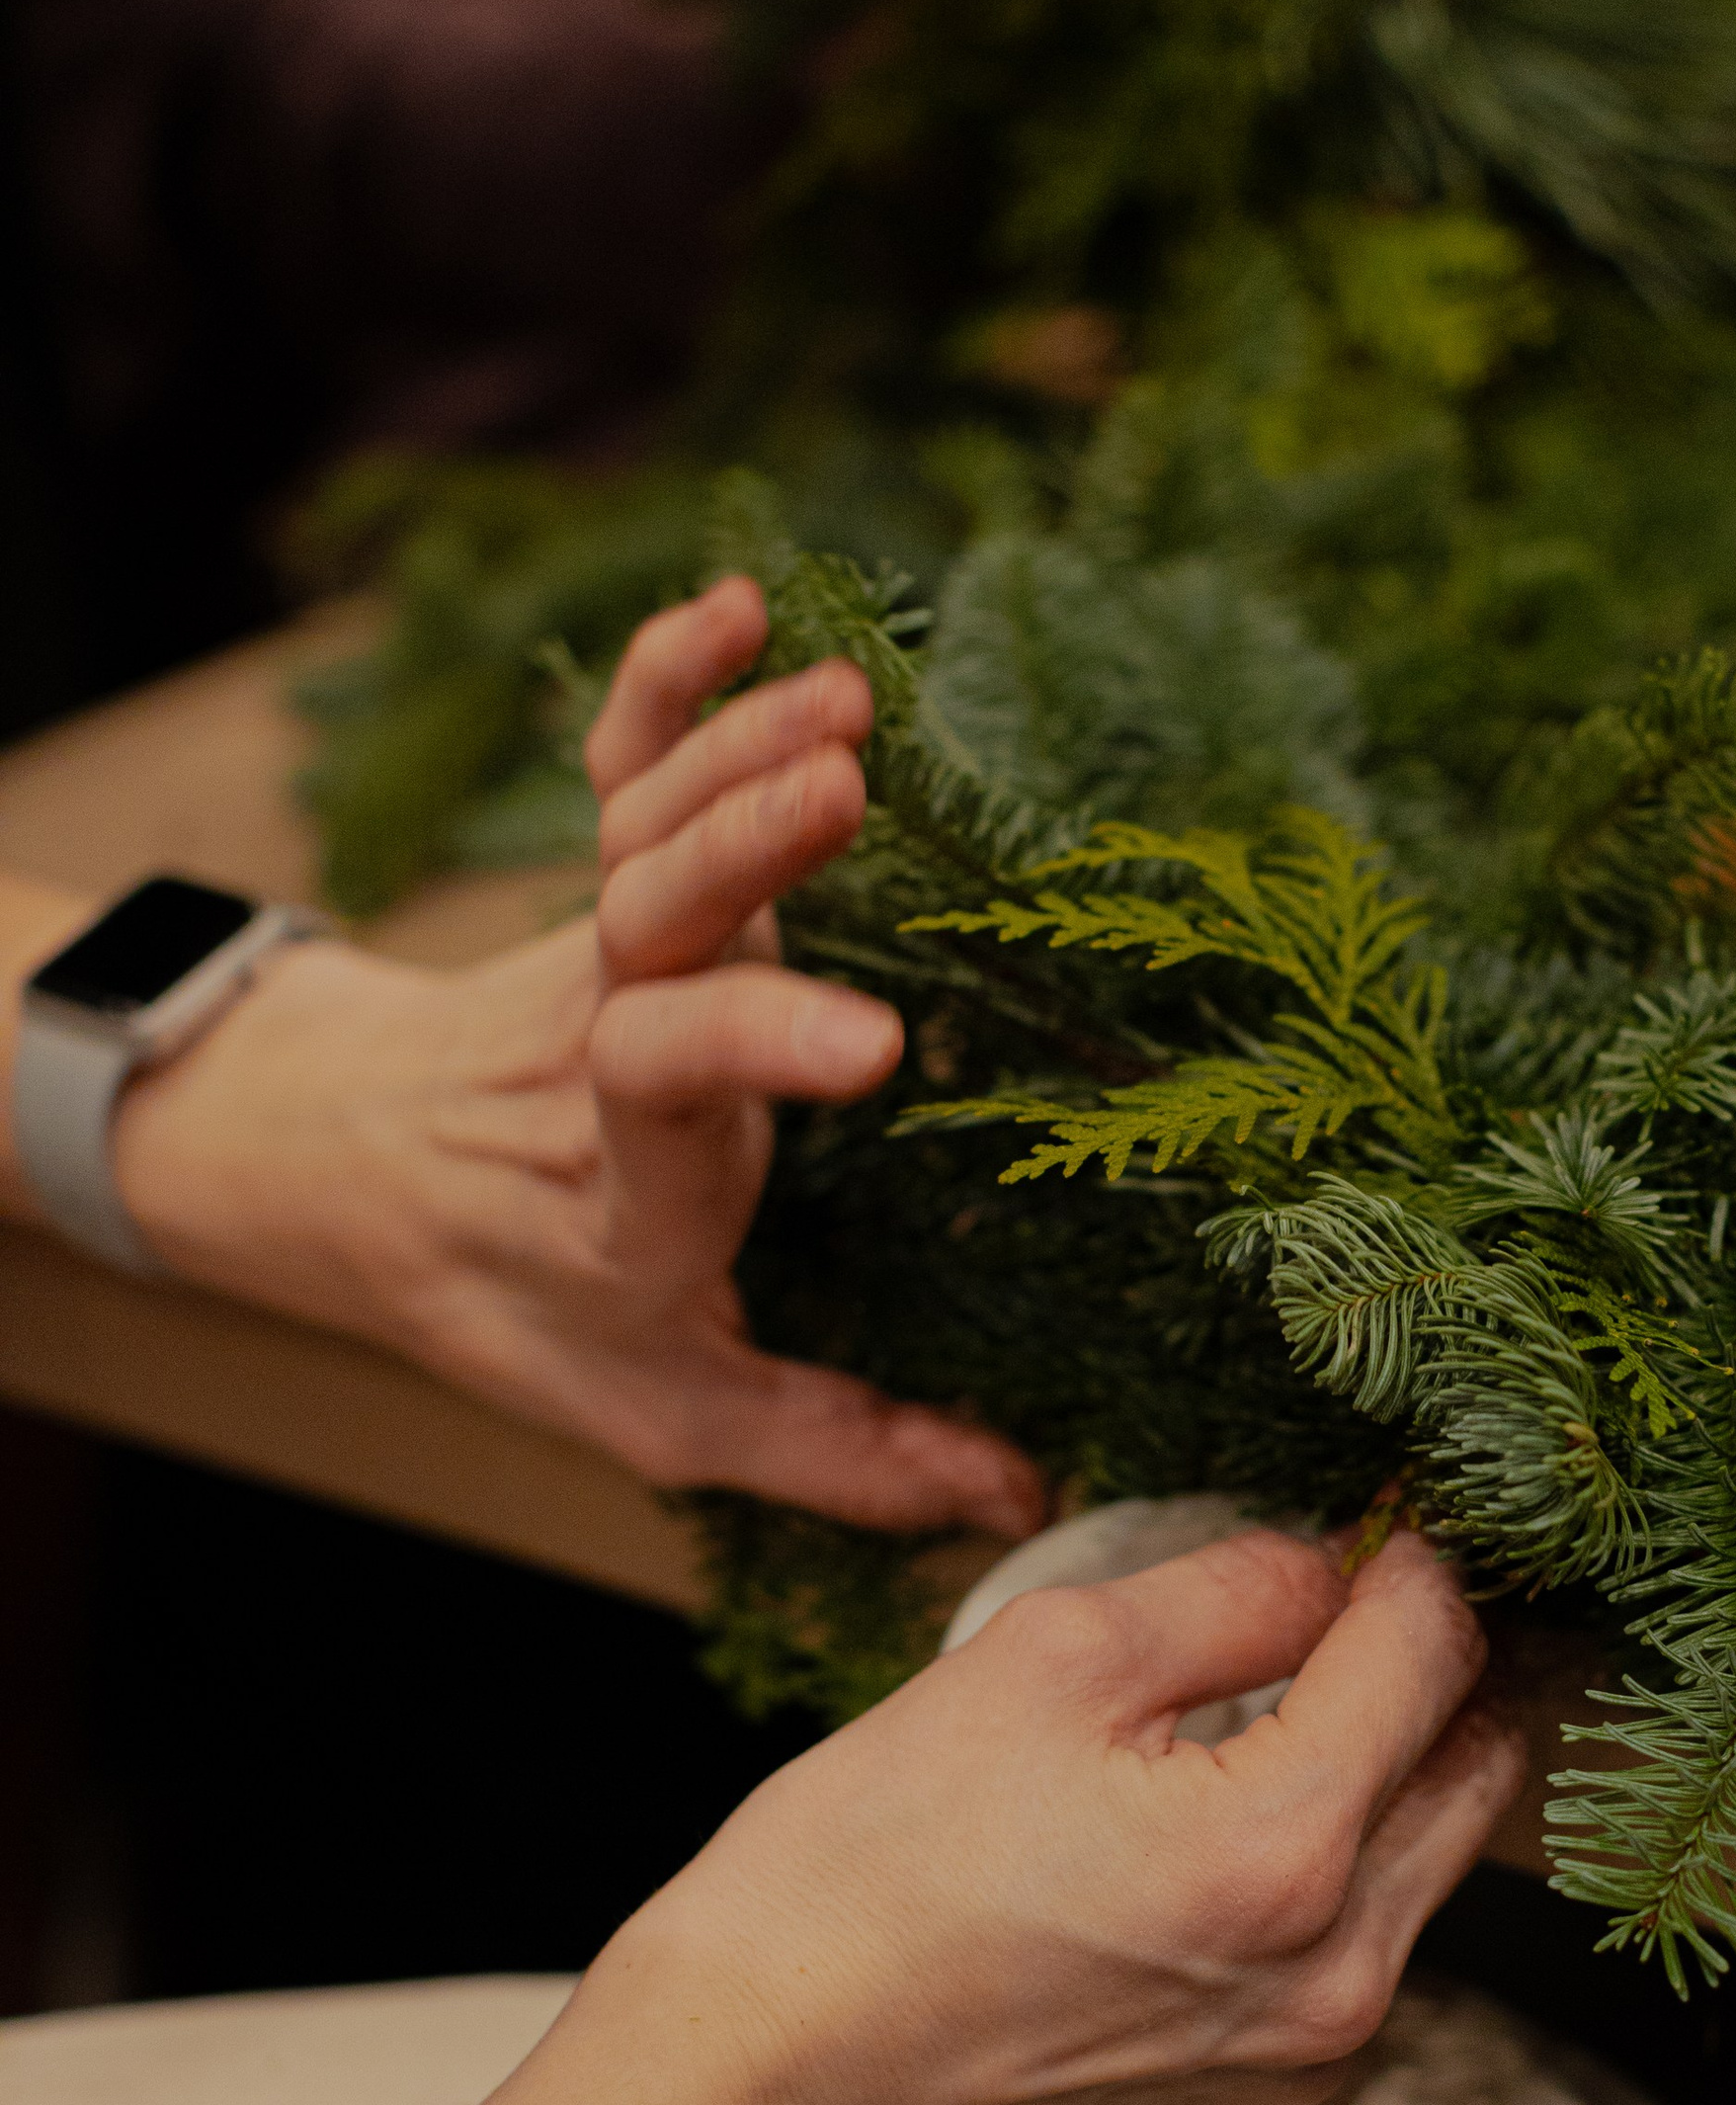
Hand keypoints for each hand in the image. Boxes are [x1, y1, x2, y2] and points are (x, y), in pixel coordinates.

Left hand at [111, 575, 1040, 1536]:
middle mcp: (601, 1047)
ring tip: (844, 703)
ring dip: (737, 753)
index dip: (753, 1052)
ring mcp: (594, 947)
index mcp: (625, 1184)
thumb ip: (834, 1450)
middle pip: (649, 931)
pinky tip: (737, 607)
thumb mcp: (662, 1409)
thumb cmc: (529, 1301)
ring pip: (642, 833)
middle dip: (738, 851)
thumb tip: (1011, 1497)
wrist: (355, 1177)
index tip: (871, 1039)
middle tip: (839, 788)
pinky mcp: (600, 878)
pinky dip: (666, 680)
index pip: (664, 1095)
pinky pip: (618, 764)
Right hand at [618, 1523, 1518, 2104]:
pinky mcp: (1270, 2081)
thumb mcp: (1052, 1655)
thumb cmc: (878, 1858)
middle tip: (1359, 1588)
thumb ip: (1233, 1592)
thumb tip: (1333, 1569)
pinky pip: (1369, 1934)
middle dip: (1436, 1659)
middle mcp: (1336, 1969)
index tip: (1378, 1515)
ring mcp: (1310, 2046)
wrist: (774, 2061)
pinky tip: (1247, 1796)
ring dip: (1397, 1756)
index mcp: (1286, 1851)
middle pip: (1475, 1763)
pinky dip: (1347, 1851)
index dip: (1414, 1560)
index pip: (1433, 1656)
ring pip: (1433, 1853)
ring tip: (1303, 1682)